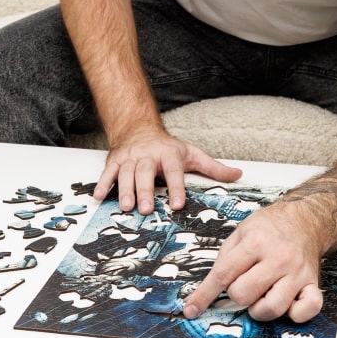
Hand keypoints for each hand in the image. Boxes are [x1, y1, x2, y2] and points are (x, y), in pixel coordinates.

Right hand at [96, 127, 240, 213]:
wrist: (139, 129)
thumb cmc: (167, 147)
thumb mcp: (192, 154)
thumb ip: (213, 168)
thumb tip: (238, 175)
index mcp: (169, 154)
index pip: (174, 171)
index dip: (176, 187)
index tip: (178, 204)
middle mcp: (148, 155)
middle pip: (146, 172)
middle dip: (146, 190)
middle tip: (147, 209)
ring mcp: (130, 158)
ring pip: (126, 173)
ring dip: (125, 190)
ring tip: (126, 206)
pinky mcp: (115, 160)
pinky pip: (107, 172)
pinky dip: (102, 184)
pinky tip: (99, 196)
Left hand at [184, 205, 324, 323]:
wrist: (305, 220)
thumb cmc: (270, 228)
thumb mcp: (240, 233)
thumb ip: (224, 260)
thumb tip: (207, 291)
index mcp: (256, 243)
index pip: (223, 275)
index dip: (204, 295)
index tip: (192, 309)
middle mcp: (278, 258)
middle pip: (244, 294)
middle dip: (236, 295)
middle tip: (243, 285)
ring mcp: (297, 273)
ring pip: (272, 308)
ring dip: (259, 309)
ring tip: (260, 297)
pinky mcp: (312, 283)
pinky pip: (308, 309)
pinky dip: (295, 314)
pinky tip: (287, 305)